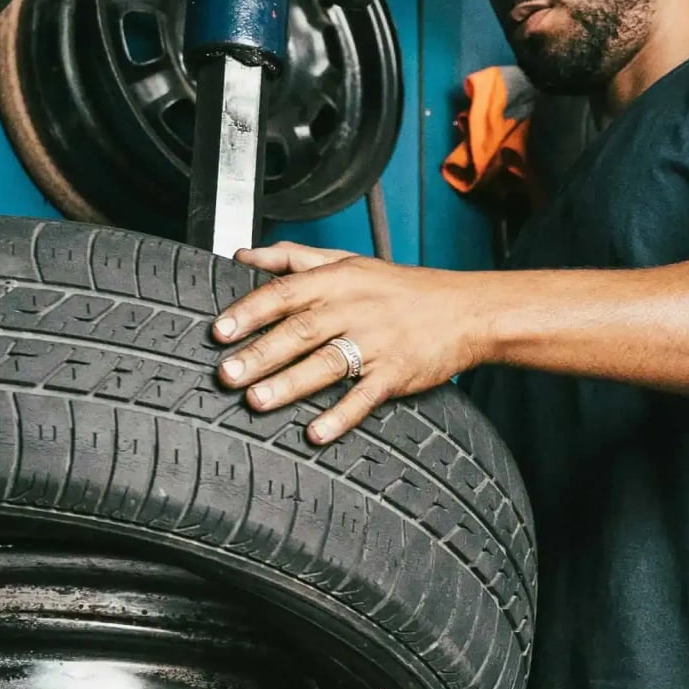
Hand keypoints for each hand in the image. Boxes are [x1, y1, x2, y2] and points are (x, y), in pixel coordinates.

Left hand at [213, 244, 492, 444]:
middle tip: (227, 374)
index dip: (250, 311)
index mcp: (339, 279)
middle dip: (260, 353)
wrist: (468, 310)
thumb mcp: (349, 261)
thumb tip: (243, 255)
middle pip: (300, 330)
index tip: (220, 330)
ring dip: (290, 384)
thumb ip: (294, 258)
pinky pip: (366, 397)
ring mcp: (378, 342)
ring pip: (327, 363)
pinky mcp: (398, 373)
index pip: (286, 291)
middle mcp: (355, 308)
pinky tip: (316, 433)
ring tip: (257, 402)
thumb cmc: (402, 288)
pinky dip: (341, 415)